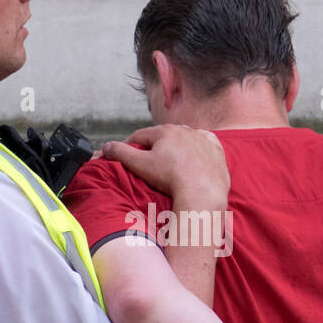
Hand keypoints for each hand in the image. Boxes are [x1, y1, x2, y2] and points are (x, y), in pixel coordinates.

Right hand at [103, 125, 228, 208]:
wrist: (202, 192)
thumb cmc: (170, 178)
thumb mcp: (140, 165)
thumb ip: (121, 153)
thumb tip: (106, 147)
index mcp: (164, 131)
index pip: (140, 136)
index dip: (129, 146)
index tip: (125, 155)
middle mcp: (185, 130)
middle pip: (163, 138)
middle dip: (154, 147)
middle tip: (148, 163)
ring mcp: (202, 139)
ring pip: (184, 140)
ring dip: (176, 148)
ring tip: (171, 164)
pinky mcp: (216, 150)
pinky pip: (205, 146)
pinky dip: (198, 151)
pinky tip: (194, 159)